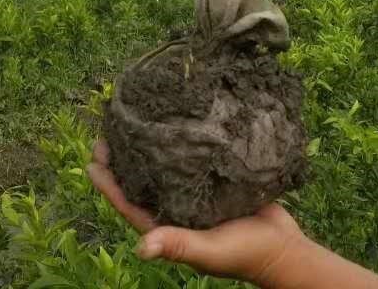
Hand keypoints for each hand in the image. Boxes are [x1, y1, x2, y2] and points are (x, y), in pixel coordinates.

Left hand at [86, 140, 306, 284]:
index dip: (109, 184)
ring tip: (132, 125)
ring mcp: (195, 198)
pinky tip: (174, 127)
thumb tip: (140, 249)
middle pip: (142, 183)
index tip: (92, 160)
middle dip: (122, 161)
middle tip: (107, 133)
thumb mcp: (210, 250)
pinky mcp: (214, 185)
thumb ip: (178, 245)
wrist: (286, 247)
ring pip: (163, 171)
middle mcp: (178, 210)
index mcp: (169, 227)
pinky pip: (189, 165)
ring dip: (147, 151)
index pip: (129, 204)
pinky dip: (179, 148)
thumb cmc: (247, 253)